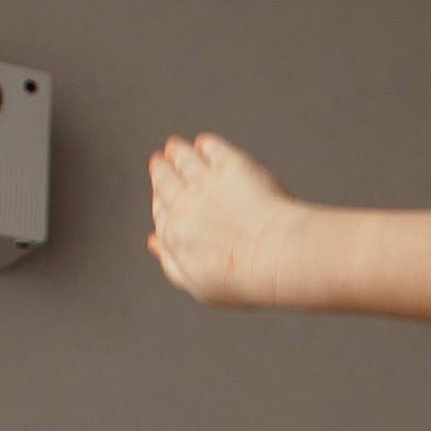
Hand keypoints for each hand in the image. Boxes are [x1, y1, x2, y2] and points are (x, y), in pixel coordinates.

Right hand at [147, 132, 300, 304]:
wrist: (277, 256)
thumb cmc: (244, 279)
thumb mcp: (199, 286)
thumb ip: (171, 263)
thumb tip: (152, 242)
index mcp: (174, 234)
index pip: (160, 210)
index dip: (159, 199)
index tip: (159, 192)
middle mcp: (185, 203)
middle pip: (166, 180)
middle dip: (161, 169)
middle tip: (160, 159)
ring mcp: (207, 182)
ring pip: (184, 159)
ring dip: (178, 152)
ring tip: (175, 146)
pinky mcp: (232, 165)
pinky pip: (211, 149)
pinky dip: (204, 145)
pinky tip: (204, 144)